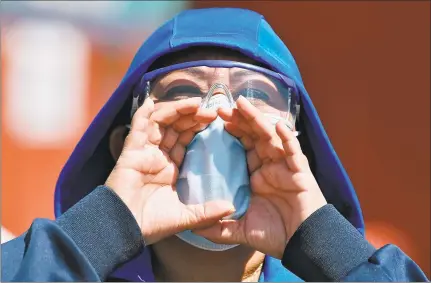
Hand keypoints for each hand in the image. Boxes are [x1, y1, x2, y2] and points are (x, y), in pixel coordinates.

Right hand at [105, 97, 235, 244]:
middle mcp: (157, 157)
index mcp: (170, 168)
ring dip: (176, 111)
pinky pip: (137, 129)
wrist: (124, 231)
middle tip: (210, 111)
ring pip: (159, 123)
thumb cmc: (151, 224)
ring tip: (195, 104)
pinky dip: (143, 115)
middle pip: (174, 128)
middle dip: (191, 116)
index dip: (197, 127)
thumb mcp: (185, 217)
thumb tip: (231, 207)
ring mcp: (143, 153)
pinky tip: (151, 102)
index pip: (184, 140)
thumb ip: (207, 212)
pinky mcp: (130, 153)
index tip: (214, 119)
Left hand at [194, 96, 326, 258]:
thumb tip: (193, 229)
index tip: (214, 120)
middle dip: (240, 120)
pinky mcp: (301, 173)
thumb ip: (219, 227)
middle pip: (254, 136)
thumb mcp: (240, 230)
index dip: (231, 132)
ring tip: (242, 104)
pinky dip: (287, 139)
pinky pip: (294, 152)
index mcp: (256, 175)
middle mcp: (270, 166)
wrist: (303, 245)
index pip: (242, 146)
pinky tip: (278, 126)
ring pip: (271, 137)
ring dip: (258, 120)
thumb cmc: (274, 235)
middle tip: (223, 107)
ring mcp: (286, 167)